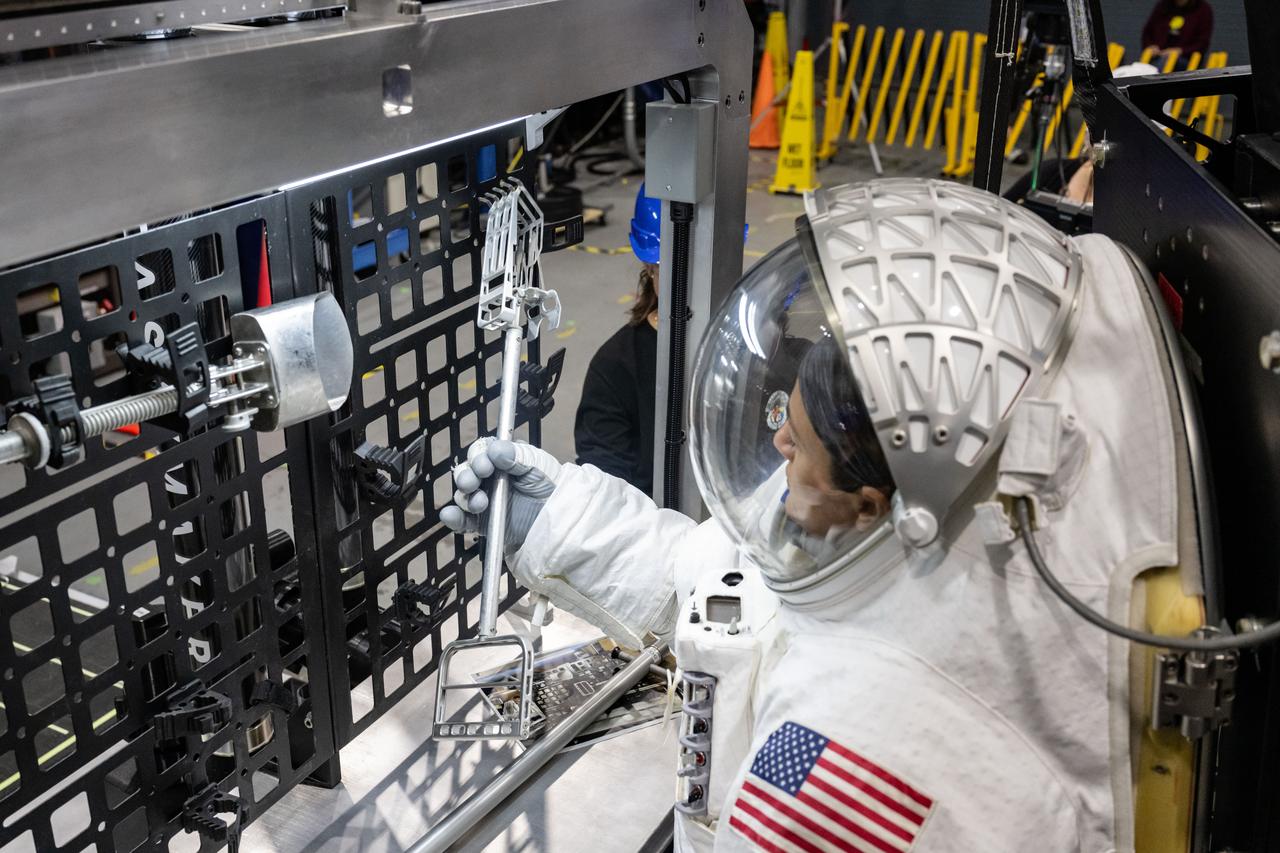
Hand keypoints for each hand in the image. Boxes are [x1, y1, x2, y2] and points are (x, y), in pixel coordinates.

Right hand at [439, 438, 561, 551]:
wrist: (559, 519)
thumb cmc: (551, 486)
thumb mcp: (539, 466)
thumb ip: (518, 456)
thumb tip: (495, 450)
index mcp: (502, 459)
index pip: (481, 452)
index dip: (478, 456)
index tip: (486, 464)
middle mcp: (489, 478)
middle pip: (467, 472)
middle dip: (467, 476)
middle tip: (474, 482)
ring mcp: (485, 500)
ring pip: (464, 495)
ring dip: (466, 497)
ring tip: (480, 503)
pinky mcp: (483, 522)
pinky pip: (463, 521)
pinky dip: (454, 518)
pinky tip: (450, 515)